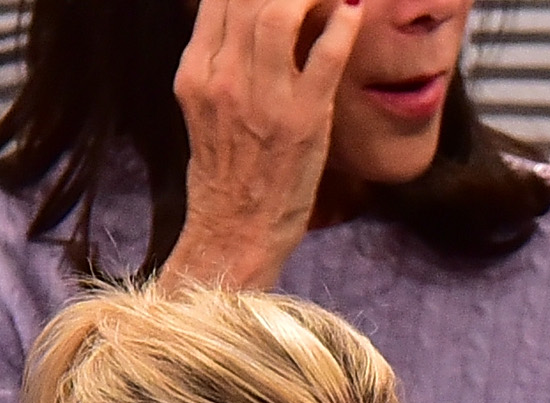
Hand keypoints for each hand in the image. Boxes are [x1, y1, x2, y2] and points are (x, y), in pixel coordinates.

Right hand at [169, 0, 367, 288]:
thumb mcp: (205, 104)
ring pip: (280, 12)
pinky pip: (326, 56)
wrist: (235, 233)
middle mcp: (223, 78)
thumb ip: (219, 56)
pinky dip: (343, 24)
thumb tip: (242, 14)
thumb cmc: (227, 171)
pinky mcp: (303, 120)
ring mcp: (263, 99)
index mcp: (196, 72)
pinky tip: (354, 9)